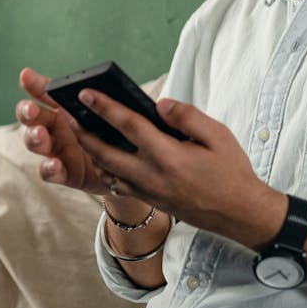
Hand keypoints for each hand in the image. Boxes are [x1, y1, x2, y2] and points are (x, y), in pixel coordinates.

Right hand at [16, 67, 120, 194]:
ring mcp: (58, 151)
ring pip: (35, 142)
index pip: (45, 92)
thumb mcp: (115, 114)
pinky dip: (49, 168)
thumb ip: (108, 101)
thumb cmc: (120, 134)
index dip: (34, 84)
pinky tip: (55, 164)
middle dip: (27, 111)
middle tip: (31, 109)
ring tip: (41, 134)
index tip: (26, 76)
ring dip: (34, 137)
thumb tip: (115, 82)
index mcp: (66, 108)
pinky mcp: (65, 173)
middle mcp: (56, 128)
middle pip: (33, 116)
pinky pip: (49, 172)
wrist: (129, 166)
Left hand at [68, 88, 284, 248]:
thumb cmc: (231, 171)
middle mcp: (152, 176)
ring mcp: (148, 192)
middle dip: (82, 131)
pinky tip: (102, 154)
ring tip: (79, 130)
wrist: (239, 214)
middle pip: (105, 152)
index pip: (129, 126)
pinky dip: (106, 167)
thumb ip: (187, 116)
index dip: (105, 108)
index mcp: (168, 157)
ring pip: (107, 170)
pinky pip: (117, 184)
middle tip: (67, 112)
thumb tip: (159, 103)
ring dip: (90, 150)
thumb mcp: (218, 136)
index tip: (86, 93)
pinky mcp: (149, 201)